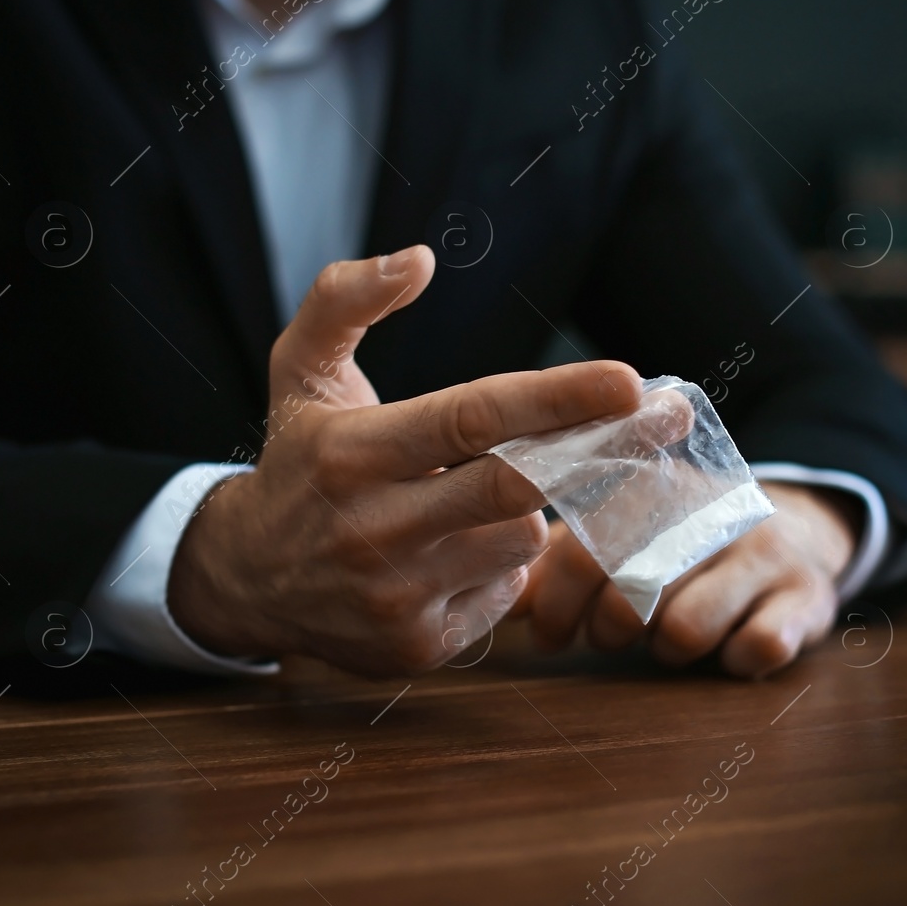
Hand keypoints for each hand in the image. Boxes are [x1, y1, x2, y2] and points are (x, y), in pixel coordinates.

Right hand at [166, 246, 642, 675]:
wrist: (241, 579)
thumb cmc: (296, 463)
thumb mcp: (299, 370)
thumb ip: (345, 300)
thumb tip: (419, 258)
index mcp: (351, 453)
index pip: (473, 418)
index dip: (558, 398)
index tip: (631, 381)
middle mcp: (372, 528)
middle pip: (518, 486)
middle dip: (604, 448)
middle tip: (665, 417)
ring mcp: (395, 596)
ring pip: (521, 540)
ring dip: (526, 510)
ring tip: (486, 495)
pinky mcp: (416, 647)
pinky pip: (504, 592)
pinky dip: (499, 565)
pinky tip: (460, 551)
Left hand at [516, 482, 857, 676]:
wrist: (794, 535)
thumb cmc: (679, 544)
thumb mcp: (619, 538)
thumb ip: (555, 565)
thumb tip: (489, 598)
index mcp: (655, 482)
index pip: (586, 540)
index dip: (557, 599)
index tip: (548, 633)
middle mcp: (711, 507)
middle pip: (631, 584)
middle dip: (605, 629)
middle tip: (602, 639)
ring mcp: (764, 550)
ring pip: (688, 626)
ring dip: (668, 647)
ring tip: (669, 637)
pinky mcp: (807, 594)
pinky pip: (761, 645)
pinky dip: (737, 659)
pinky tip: (731, 649)